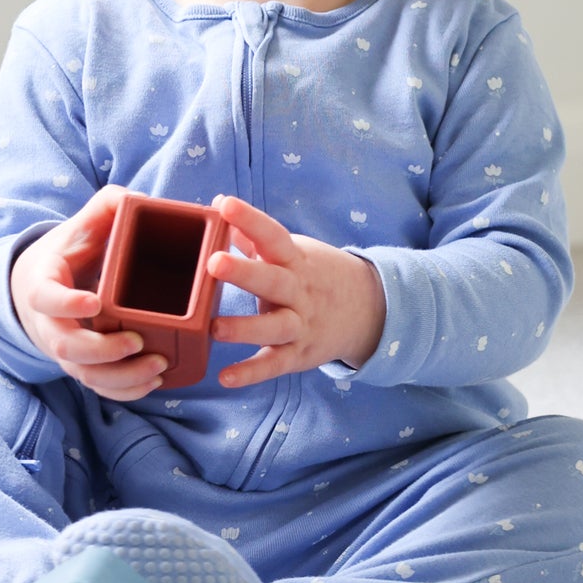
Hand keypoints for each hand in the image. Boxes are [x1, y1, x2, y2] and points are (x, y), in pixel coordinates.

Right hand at [9, 186, 167, 400]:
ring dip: (122, 377)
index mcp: (43, 285)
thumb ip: (106, 207)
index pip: (45, 299)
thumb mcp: (80, 226)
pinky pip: (100, 389)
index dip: (67, 305)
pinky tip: (154, 382)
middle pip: (66, 348)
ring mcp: (66, 351)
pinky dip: (126, 391)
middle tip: (138, 341)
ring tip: (158, 365)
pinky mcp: (83, 367)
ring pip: (86, 376)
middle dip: (103, 351)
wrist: (40, 285)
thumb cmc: (66, 254)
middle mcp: (50, 325)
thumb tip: (139, 199)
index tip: (94, 301)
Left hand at [208, 195, 386, 388]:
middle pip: (273, 279)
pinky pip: (274, 364)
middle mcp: (299, 291)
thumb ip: (253, 234)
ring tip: (214, 328)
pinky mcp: (299, 355)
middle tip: (213, 263)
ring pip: (275, 326)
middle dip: (244, 271)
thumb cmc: (314, 275)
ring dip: (245, 327)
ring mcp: (301, 324)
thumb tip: (217, 205)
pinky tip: (225, 377)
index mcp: (295, 260)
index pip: (273, 235)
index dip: (250, 220)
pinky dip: (251, 373)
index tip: (225, 205)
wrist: (368, 310)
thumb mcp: (292, 252)